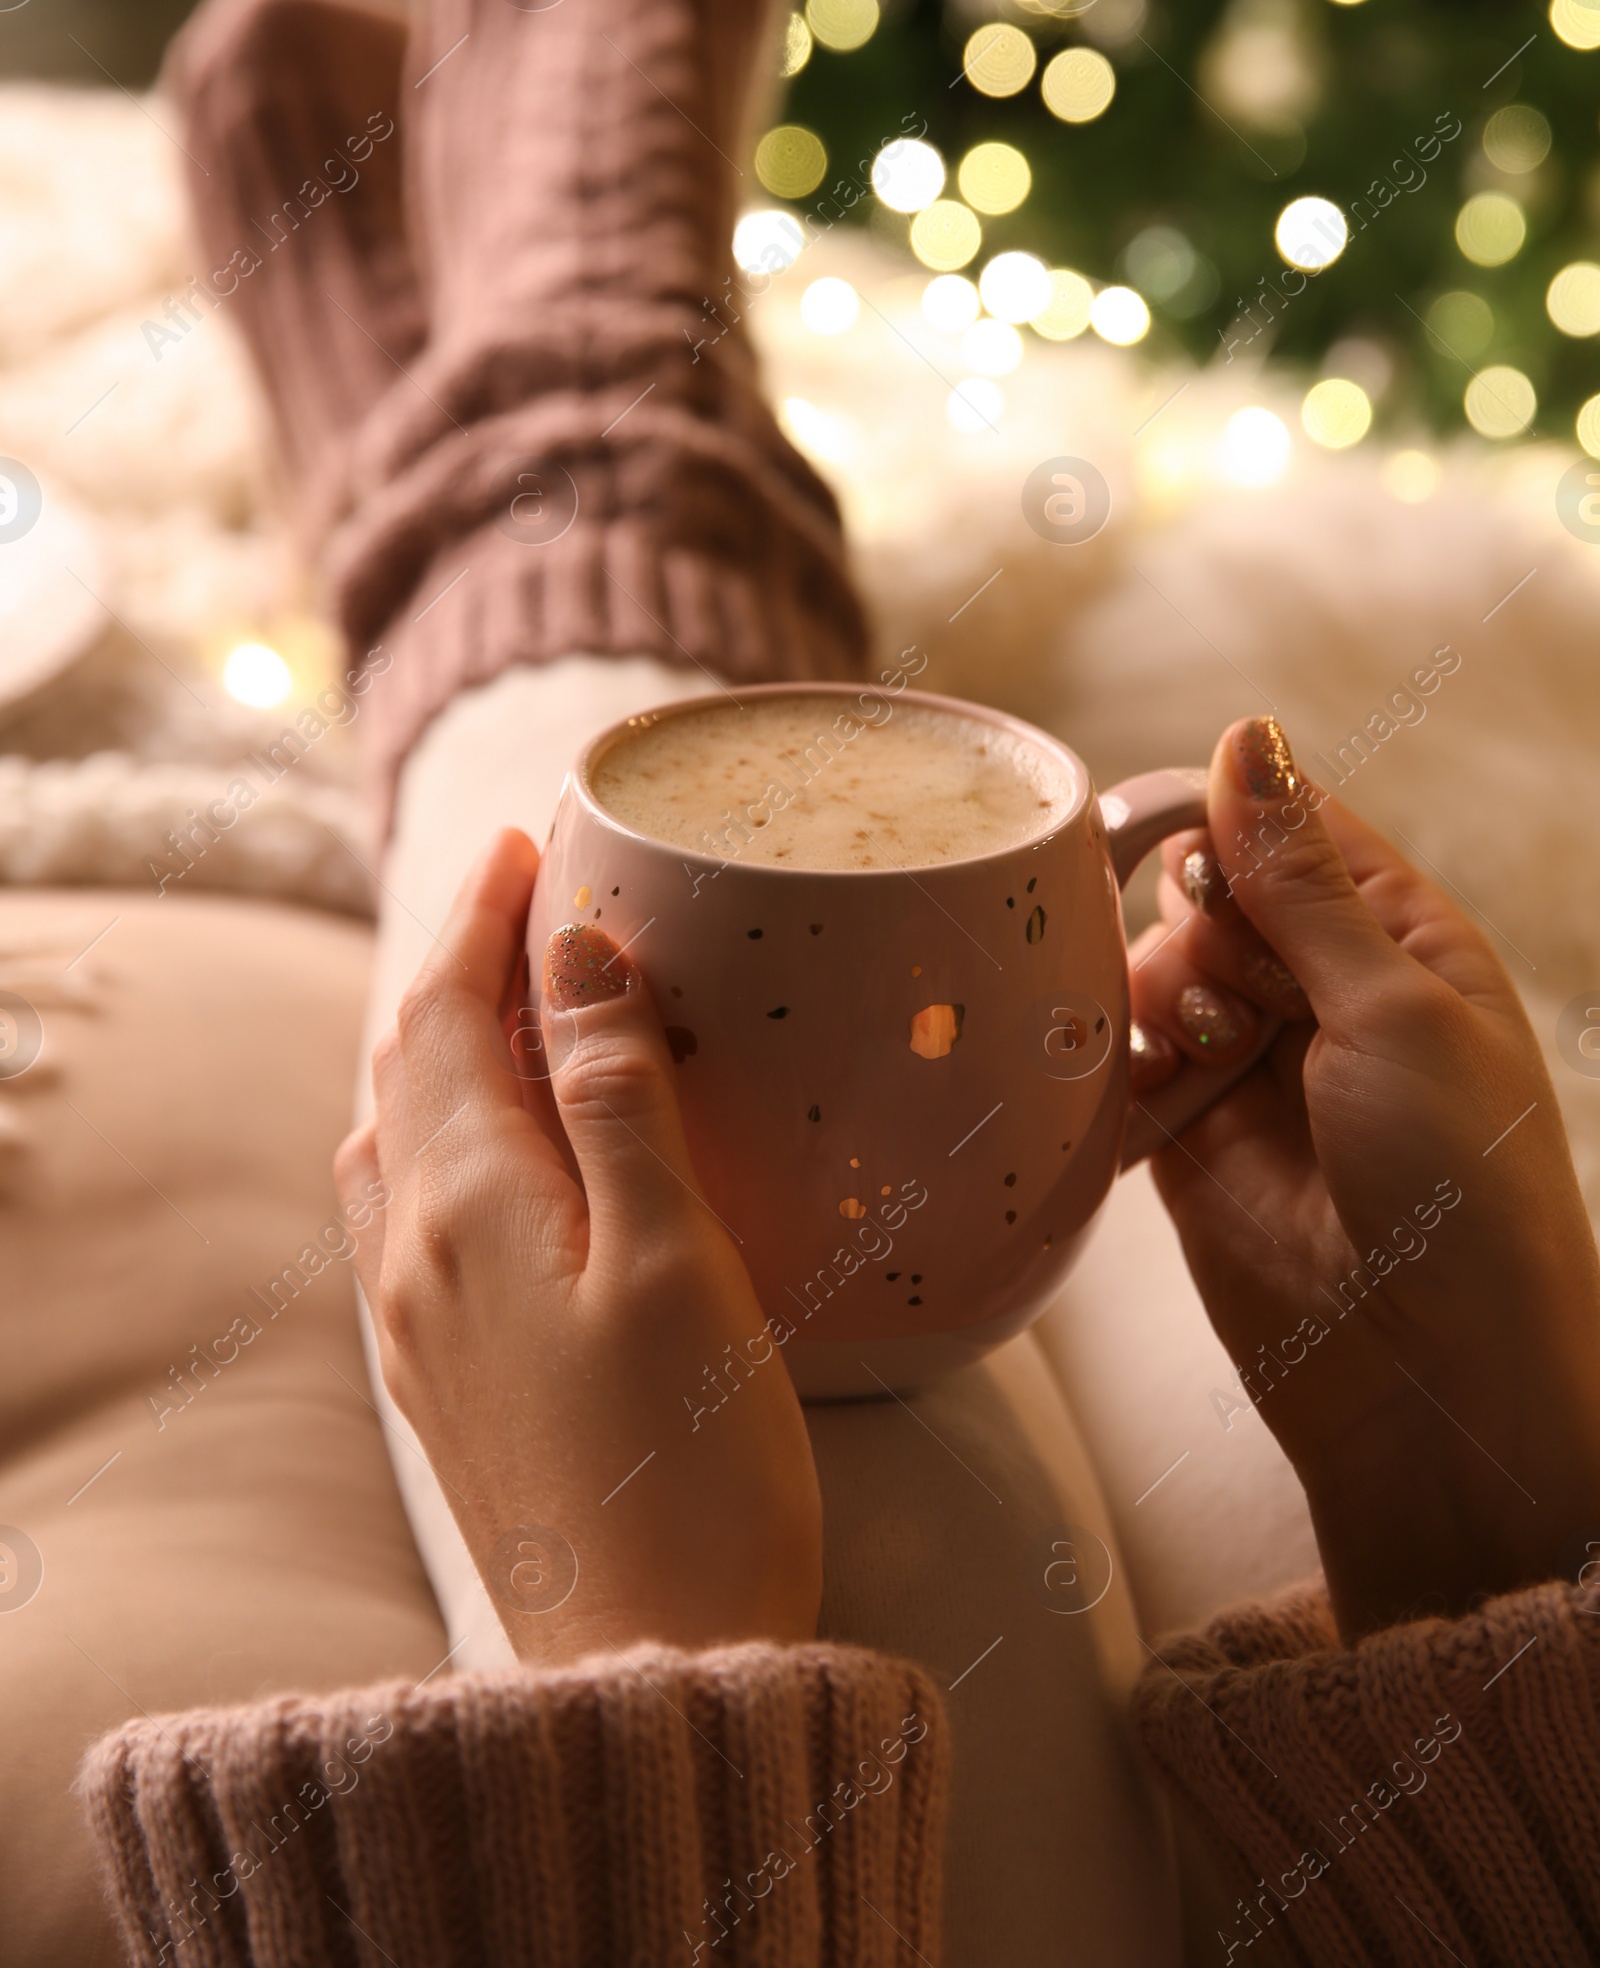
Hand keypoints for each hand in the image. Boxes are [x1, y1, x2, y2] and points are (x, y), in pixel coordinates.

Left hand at [335, 828, 821, 1664]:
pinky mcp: (442, 1383)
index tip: (522, 847)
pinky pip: (409, 1216)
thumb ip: (616, 1098)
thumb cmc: (692, 1463)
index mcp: (465, 1208)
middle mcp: (413, 1258)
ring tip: (518, 1015)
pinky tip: (496, 1162)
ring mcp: (416, 1328)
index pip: (439, 1015)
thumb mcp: (674, 1258)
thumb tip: (573, 957)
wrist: (650, 1667)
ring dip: (444, 1056)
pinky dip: (444, 1140)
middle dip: (460, 972)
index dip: (478, 919)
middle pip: (407, 1070)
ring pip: (397, 1143)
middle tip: (534, 908)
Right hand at [1127, 716, 1599, 1639]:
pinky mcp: (1185, 1146)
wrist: (1428, 1386)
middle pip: (1212, 897)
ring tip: (1196, 1058)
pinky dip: (1110, 1064)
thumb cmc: (1459, 1188)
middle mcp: (1325, 998)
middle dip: (1194, 924)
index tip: (1164, 834)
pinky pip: (1121, 1068)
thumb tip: (1248, 735)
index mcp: (1405, 944)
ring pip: (1156, 976)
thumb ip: (1299, 880)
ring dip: (1154, 998)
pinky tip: (1135, 1084)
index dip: (1228, 823)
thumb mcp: (1395, 1008)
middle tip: (1230, 997)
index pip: (1295, 833)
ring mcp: (1252, 1072)